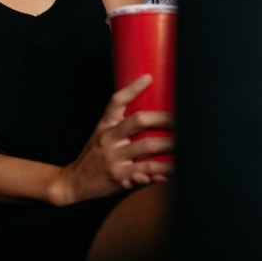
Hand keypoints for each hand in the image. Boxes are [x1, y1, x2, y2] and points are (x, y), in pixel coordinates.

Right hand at [61, 74, 174, 202]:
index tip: (148, 78)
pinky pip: (147, 170)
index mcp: (105, 126)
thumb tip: (151, 119)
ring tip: (186, 145)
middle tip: (182, 118)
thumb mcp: (101, 136)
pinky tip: (174, 169)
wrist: (75, 182)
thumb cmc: (94, 157)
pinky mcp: (120, 177)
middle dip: (164, 119)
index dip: (132, 88)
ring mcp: (114, 157)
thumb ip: (121, 128)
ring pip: (147, 146)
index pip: (116, 101)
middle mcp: (109, 139)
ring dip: (170, 145)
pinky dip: (163, 169)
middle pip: (138, 121)